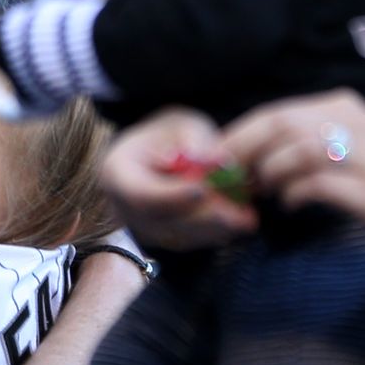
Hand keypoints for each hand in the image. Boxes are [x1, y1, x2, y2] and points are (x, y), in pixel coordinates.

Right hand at [99, 108, 258, 249]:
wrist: (163, 151)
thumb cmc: (170, 133)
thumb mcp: (180, 123)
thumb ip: (192, 140)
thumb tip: (207, 160)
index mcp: (116, 171)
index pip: (140, 193)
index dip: (172, 195)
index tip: (204, 188)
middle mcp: (122, 206)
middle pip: (161, 221)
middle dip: (203, 218)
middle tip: (239, 214)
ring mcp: (141, 226)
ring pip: (177, 236)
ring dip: (214, 230)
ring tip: (248, 218)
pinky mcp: (162, 237)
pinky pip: (188, 241)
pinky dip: (215, 233)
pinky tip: (240, 222)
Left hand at [221, 88, 364, 272]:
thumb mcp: (347, 150)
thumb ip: (303, 147)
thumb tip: (248, 159)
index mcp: (343, 108)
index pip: (276, 112)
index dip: (238, 135)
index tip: (213, 159)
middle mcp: (354, 121)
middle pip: (279, 125)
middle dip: (243, 152)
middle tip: (225, 178)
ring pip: (296, 150)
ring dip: (269, 175)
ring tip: (262, 193)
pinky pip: (317, 184)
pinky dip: (295, 195)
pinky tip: (293, 205)